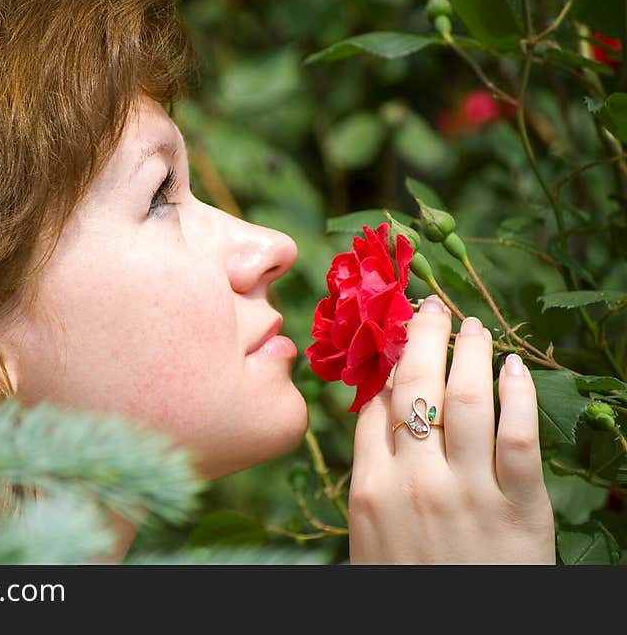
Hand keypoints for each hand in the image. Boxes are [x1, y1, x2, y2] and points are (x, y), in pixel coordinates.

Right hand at [347, 295, 554, 563]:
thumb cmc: (407, 584)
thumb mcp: (369, 534)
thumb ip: (371, 472)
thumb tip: (377, 411)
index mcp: (370, 488)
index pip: (375, 405)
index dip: (389, 363)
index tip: (399, 337)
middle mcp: (415, 482)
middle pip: (416, 387)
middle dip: (424, 336)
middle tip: (432, 305)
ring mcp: (469, 492)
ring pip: (467, 399)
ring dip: (470, 352)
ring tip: (473, 326)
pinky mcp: (520, 508)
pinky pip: (520, 437)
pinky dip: (518, 395)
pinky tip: (515, 370)